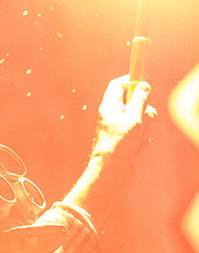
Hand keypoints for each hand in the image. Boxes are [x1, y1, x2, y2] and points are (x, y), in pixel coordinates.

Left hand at [62, 75, 156, 227]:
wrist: (111, 170)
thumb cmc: (118, 143)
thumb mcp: (132, 118)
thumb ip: (139, 100)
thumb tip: (143, 85)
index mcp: (109, 106)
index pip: (117, 86)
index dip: (130, 82)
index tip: (143, 83)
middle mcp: (112, 116)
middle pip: (134, 104)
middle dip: (144, 112)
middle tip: (142, 120)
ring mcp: (118, 129)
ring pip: (139, 121)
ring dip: (143, 129)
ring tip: (137, 138)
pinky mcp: (124, 141)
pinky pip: (139, 135)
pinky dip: (140, 141)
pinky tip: (135, 149)